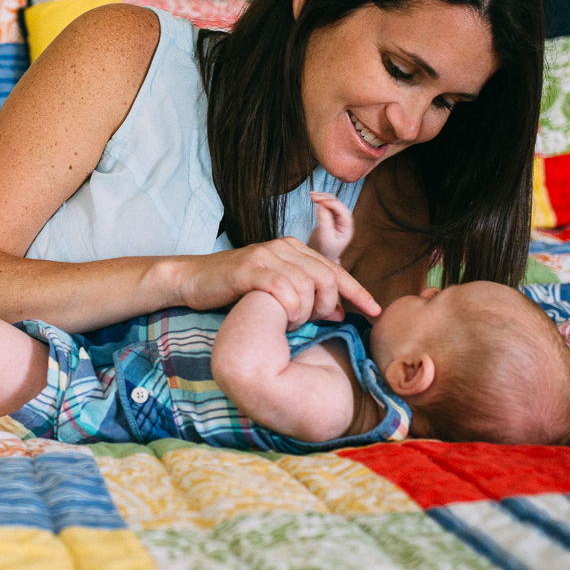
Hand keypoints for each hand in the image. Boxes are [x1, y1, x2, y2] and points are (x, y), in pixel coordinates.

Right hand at [173, 236, 380, 326]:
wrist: (193, 280)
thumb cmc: (235, 289)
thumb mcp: (276, 289)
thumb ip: (306, 296)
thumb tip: (340, 312)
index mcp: (294, 249)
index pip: (336, 270)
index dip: (358, 291)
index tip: (376, 311)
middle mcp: (283, 247)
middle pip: (327, 277)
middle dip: (329, 305)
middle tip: (316, 321)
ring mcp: (266, 255)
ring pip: (308, 285)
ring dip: (305, 311)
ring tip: (293, 322)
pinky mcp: (249, 269)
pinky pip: (284, 289)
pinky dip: (289, 308)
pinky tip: (283, 319)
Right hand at [309, 191, 353, 262]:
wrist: (322, 256)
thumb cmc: (325, 250)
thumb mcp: (324, 237)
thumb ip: (324, 221)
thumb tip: (321, 206)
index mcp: (347, 227)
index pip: (342, 210)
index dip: (331, 203)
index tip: (319, 202)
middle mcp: (344, 220)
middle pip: (337, 204)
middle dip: (325, 198)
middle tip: (313, 196)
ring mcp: (338, 218)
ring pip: (331, 202)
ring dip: (322, 197)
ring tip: (311, 195)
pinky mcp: (330, 217)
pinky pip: (326, 205)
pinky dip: (320, 200)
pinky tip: (312, 197)